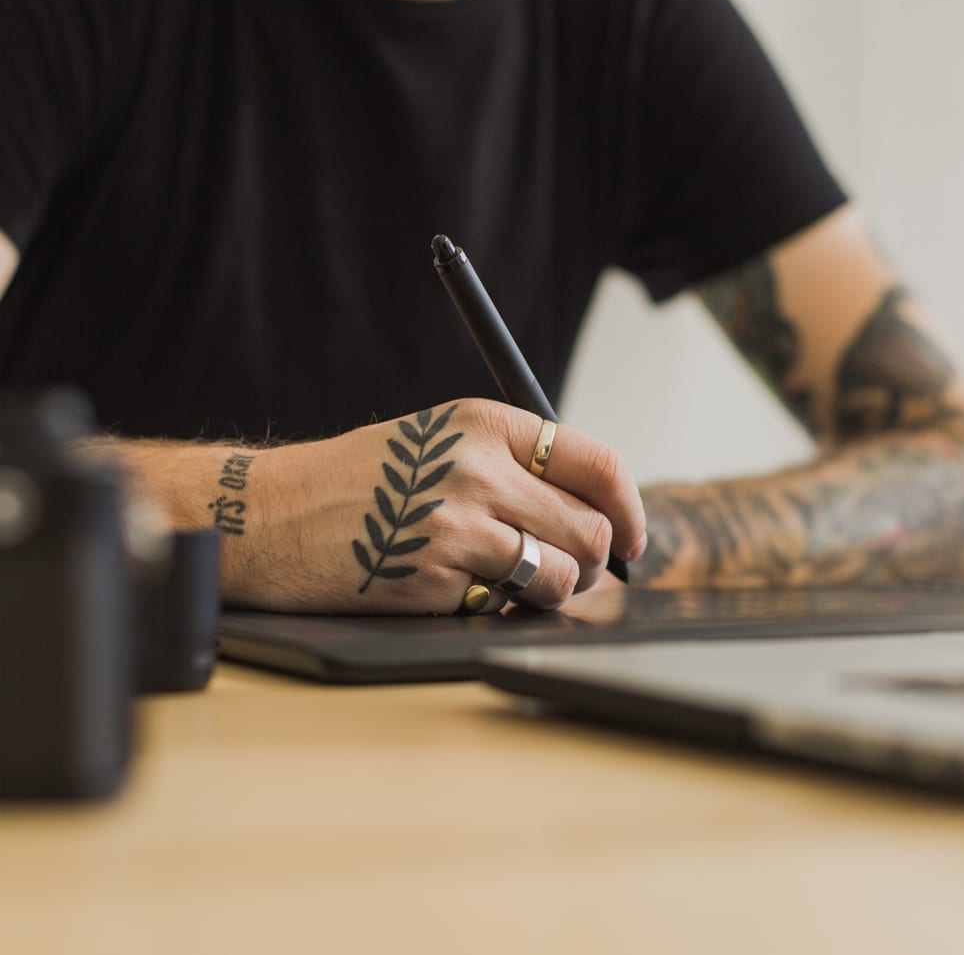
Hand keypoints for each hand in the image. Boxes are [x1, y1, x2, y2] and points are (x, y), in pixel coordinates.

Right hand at [223, 399, 645, 612]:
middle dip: (594, 561)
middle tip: (569, 572)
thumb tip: (599, 514)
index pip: (598, 463)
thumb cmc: (358, 482)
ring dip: (551, 591)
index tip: (630, 539)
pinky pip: (508, 605)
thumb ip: (512, 464)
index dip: (629, 509)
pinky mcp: (436, 576)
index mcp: (486, 422)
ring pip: (564, 573)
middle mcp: (479, 466)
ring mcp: (458, 522)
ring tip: (511, 584)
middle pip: (591, 526)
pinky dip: (498, 608)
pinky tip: (457, 589)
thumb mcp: (439, 441)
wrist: (267, 513)